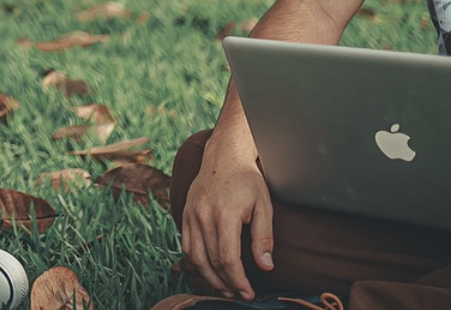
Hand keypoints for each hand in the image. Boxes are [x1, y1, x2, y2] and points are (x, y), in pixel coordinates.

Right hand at [180, 142, 274, 299]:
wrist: (223, 157)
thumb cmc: (247, 181)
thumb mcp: (264, 206)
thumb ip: (264, 237)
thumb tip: (266, 266)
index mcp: (224, 214)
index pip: (227, 258)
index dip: (238, 280)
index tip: (248, 292)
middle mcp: (203, 215)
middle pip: (211, 261)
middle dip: (226, 283)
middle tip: (240, 295)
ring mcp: (191, 214)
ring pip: (195, 256)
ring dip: (209, 277)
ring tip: (225, 288)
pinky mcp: (185, 214)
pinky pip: (186, 245)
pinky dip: (196, 262)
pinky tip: (209, 270)